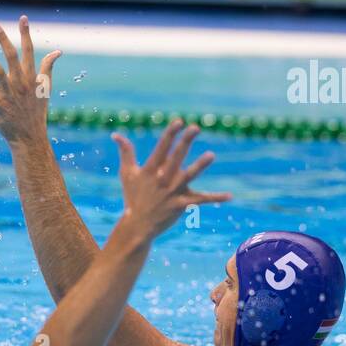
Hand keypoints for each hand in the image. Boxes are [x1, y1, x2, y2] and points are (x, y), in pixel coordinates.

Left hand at [0, 15, 61, 145]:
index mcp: (31, 76)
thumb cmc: (36, 111)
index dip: (25, 34)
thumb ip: (48, 67)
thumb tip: (58, 51)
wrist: (30, 136)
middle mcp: (20, 82)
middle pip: (12, 56)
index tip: (22, 18)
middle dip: (4, 40)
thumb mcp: (45, 88)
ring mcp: (8, 92)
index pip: (29, 51)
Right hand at [112, 120, 230, 240]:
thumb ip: (125, 152)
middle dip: (185, 142)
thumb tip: (115, 135)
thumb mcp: (127, 173)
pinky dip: (215, 198)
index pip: (161, 148)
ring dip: (199, 166)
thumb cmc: (133, 196)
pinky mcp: (181, 204)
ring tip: (211, 155)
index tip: (178, 121)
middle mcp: (162, 179)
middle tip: (195, 127)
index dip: (170, 134)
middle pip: (175, 157)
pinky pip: (200, 200)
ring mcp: (172, 192)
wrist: (137, 224)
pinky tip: (229, 196)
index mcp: (150, 170)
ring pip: (188, 176)